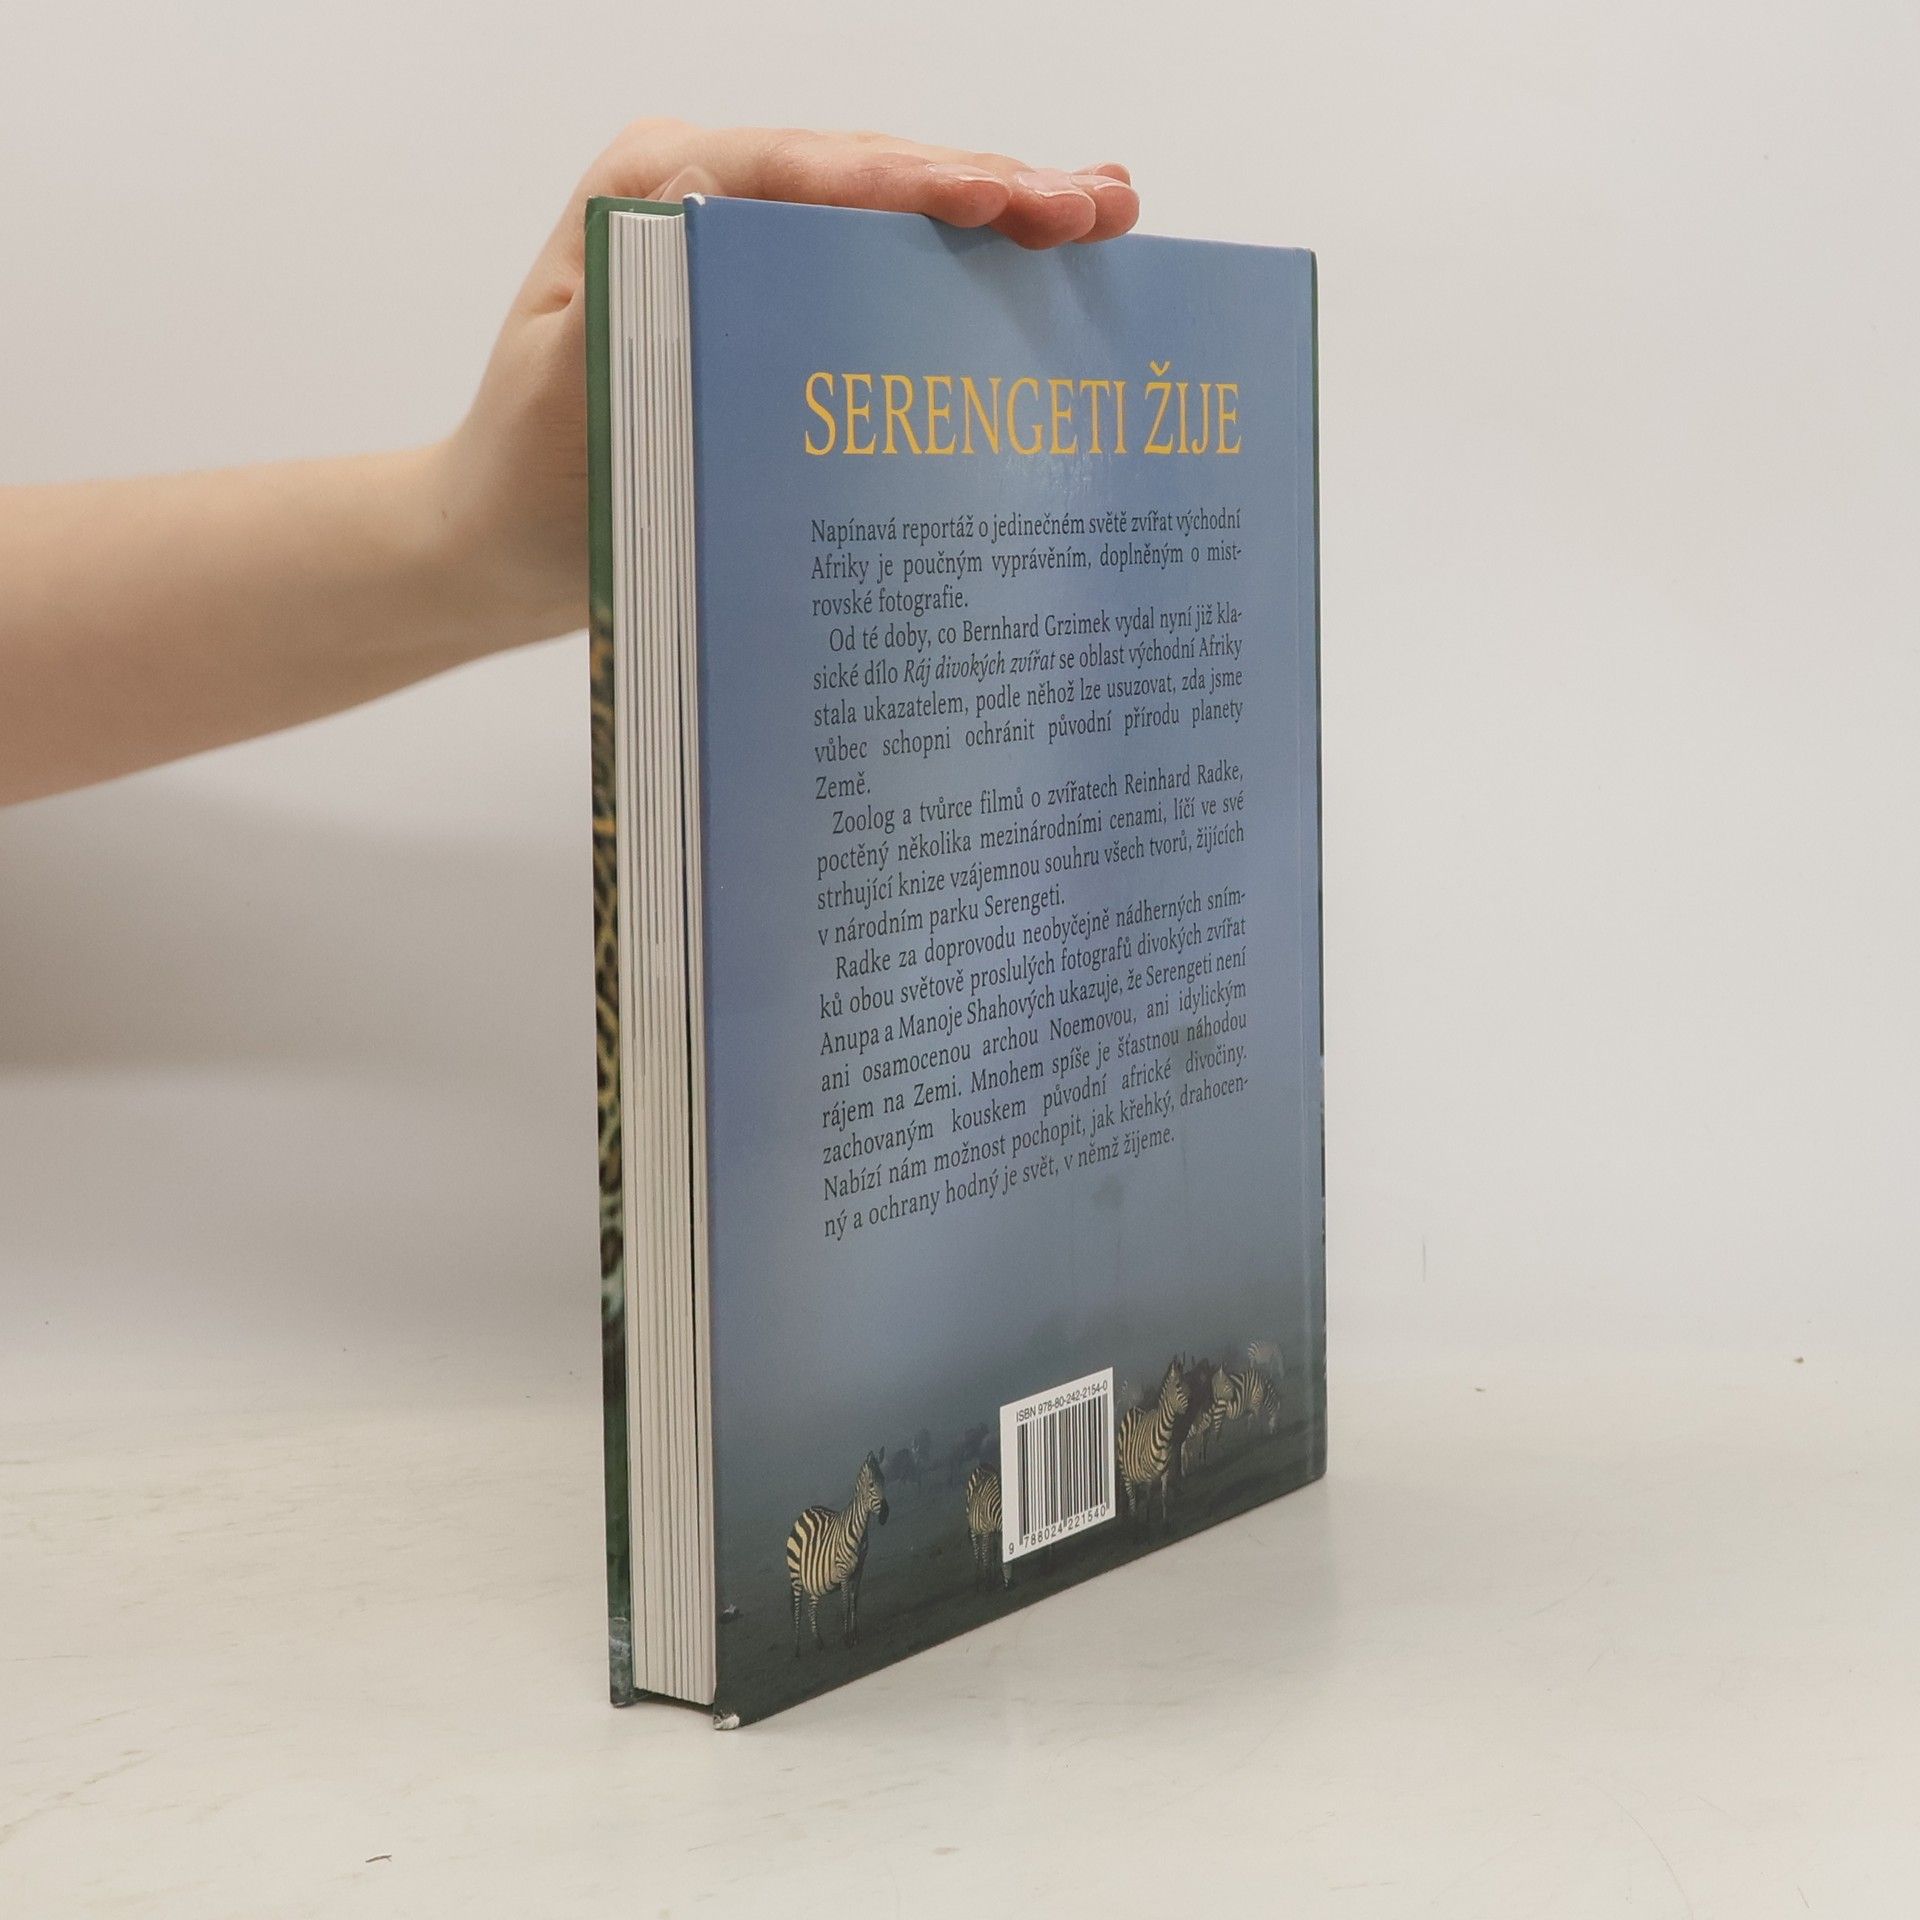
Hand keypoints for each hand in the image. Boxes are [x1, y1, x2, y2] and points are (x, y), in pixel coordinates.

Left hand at [433, 122, 1140, 644]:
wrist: (498, 537)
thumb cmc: (527, 476)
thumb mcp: (567, 393)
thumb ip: (644, 304)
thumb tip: (737, 229)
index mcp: (654, 193)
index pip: (802, 170)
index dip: (910, 183)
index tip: (1000, 201)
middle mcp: (708, 196)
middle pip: (869, 174)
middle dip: (989, 186)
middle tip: (1096, 208)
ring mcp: (750, 245)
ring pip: (894, 214)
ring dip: (1002, 213)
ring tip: (1106, 213)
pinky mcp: (778, 300)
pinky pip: (884, 270)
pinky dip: (968, 266)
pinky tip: (1050, 254)